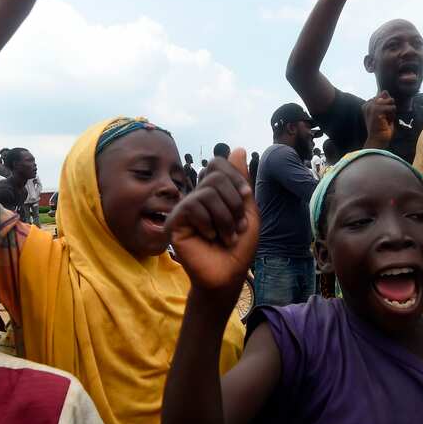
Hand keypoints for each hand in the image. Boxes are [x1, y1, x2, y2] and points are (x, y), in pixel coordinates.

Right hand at [168, 150, 257, 296]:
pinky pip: (193, 205)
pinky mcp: (175, 221)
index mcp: (213, 192)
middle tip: (236, 227)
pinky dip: (208, 223)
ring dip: (225, 218)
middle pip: (216, 177)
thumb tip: (237, 148)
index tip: (245, 201)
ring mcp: (185, 208)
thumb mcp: (247, 211)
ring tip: (225, 236)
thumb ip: (241, 182)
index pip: (219, 164)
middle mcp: (197, 196)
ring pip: (207, 192)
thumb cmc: (238, 247)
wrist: (228, 275)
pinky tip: (208, 237)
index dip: (236, 179)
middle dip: (234, 203)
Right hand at [362, 91, 395, 147]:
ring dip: (391, 112)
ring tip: (385, 120)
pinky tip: (386, 121)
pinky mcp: (375, 110)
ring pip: (389, 101)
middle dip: (389, 107)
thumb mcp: (385, 112)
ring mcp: (370, 107)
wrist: (378, 140)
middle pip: (386, 97)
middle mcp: (367, 104)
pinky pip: (391, 107)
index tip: (381, 117)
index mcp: (367, 104)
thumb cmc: (382, 128)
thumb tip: (385, 91)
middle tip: (384, 119)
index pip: (383, 96)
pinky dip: (392, 115)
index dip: (387, 106)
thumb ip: (385, 101)